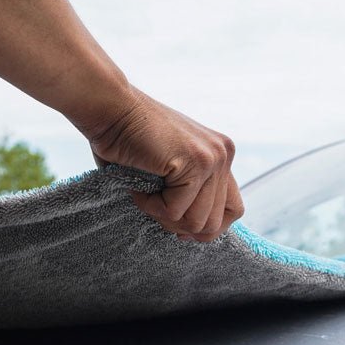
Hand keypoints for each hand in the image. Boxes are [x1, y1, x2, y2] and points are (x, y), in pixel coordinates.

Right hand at [83, 88, 243, 241]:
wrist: (111, 111)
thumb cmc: (128, 141)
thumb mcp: (171, 170)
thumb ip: (189, 192)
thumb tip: (193, 232)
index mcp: (222, 155)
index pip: (233, 210)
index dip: (205, 227)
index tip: (178, 225)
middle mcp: (224, 154)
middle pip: (215, 223)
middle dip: (180, 226)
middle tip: (155, 207)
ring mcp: (212, 158)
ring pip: (196, 222)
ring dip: (163, 216)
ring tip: (145, 194)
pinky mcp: (194, 163)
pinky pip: (175, 211)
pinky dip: (150, 206)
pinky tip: (139, 187)